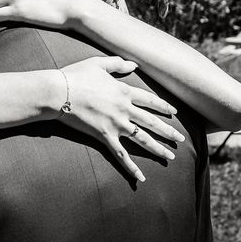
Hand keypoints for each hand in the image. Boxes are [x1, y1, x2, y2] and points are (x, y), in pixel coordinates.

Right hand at [59, 56, 184, 181]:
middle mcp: (124, 109)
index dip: (163, 106)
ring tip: (170, 157)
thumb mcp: (98, 64)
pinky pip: (121, 155)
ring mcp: (116, 124)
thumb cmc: (76, 76)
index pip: (150, 100)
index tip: (174, 113)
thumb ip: (117, 64)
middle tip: (181, 139)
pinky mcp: (104, 136)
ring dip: (158, 148)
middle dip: (168, 131)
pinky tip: (141, 178)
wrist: (59, 93)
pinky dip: (131, 167)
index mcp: (124, 91)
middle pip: (152, 122)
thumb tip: (134, 65)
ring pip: (142, 139)